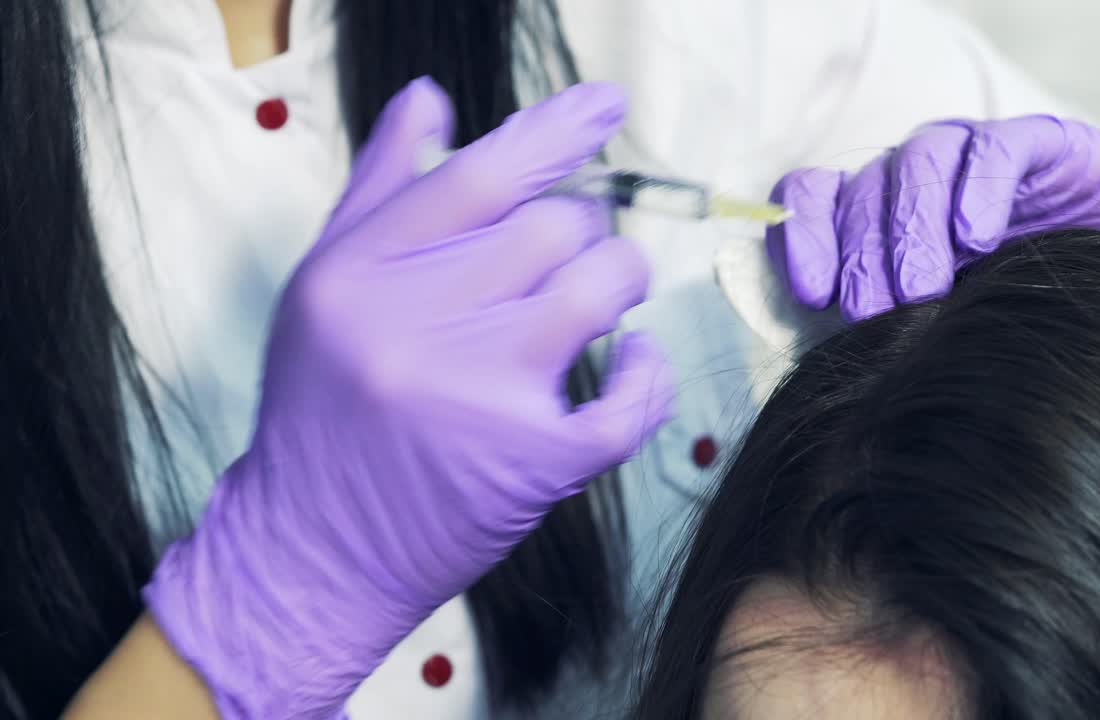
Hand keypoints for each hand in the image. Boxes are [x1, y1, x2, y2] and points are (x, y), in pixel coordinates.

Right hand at [144, 79, 673, 718]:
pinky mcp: (534, 464)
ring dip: (620, 278)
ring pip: (601, 289)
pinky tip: (632, 364)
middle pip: (554, 225)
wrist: (312, 549)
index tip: (605, 109)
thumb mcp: (326, 288)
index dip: (556, 132)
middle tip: (569, 253)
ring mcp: (480, 397)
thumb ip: (380, 189)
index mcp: (359, 274)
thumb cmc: (322, 409)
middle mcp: (416, 327)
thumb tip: (430, 97)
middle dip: (581, 228)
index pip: (479, 174)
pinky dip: (649, 373)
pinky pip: (633, 397)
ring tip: (603, 296)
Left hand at [768, 115, 1099, 320]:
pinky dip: (978, 188)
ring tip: (924, 291)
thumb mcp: (936, 343)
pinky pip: (997, 149)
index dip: (801, 236)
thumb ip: (878, 343)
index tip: (811, 294)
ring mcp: (978, 159)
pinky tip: (978, 237)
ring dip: (912, 227)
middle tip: (875, 314)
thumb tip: (814, 378)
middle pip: (862, 189)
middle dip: (862, 254)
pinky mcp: (1045, 146)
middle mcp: (919, 185)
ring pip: (919, 161)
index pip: (813, 200)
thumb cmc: (1023, 338)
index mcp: (880, 223)